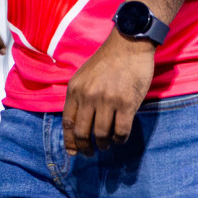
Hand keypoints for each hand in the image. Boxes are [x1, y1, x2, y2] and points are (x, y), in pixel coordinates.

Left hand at [62, 32, 154, 156]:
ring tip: (106, 145)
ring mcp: (107, 101)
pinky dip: (119, 139)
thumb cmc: (107, 60)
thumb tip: (78, 122)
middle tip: (90, 153)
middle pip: (82, 132)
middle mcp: (88, 96)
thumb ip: (80, 95)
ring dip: (104, 144)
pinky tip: (120, 139)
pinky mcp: (126, 104)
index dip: (70, 141)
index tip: (73, 152)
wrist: (129, 44)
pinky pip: (121, 131)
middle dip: (85, 147)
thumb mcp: (84, 75)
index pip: (68, 122)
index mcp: (75, 89)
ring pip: (102, 135)